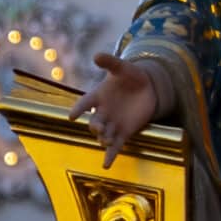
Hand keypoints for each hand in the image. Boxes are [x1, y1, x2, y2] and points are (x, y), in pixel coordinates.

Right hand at [69, 51, 158, 168]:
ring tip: (106, 141)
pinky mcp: (124, 133)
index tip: (72, 115)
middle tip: (97, 128)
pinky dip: (110, 155)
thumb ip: (111, 62)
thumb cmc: (131, 76)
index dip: (79, 108)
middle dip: (95, 126)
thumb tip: (96, 55)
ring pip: (104, 134)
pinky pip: (115, 146)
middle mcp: (101, 112)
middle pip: (94, 121)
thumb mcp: (123, 68)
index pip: (84, 102)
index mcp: (97, 95)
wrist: (148, 88)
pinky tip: (106, 166)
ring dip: (104, 138)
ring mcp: (112, 124)